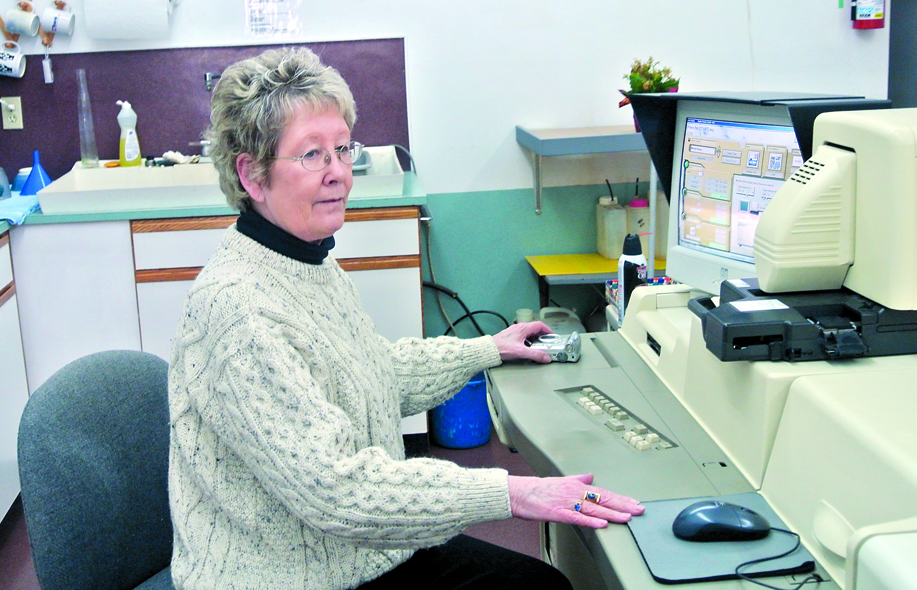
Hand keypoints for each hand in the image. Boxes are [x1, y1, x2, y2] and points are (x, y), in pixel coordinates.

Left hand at [492, 321, 552, 362]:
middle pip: (535, 328)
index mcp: (523, 328)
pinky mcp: (510, 336)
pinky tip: (527, 348)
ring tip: (538, 347)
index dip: (547, 330)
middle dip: (542, 335)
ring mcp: (514, 331)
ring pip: (528, 332)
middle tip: (546, 343)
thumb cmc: (502, 348)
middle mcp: (519, 327)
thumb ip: (535, 354)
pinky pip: (523, 336)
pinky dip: (528, 341)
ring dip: (535, 339)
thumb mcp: (521, 352)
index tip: (552, 336)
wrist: (489, 350)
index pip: (539, 325)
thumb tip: (546, 357)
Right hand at [507, 474, 643, 528]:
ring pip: (594, 509)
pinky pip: (577, 518)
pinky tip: (602, 524)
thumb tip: (590, 476)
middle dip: (623, 505)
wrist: (520, 493)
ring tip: (627, 517)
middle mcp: (575, 493)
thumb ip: (578, 479)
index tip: (635, 503)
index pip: (604, 492)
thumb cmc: (539, 488)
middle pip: (603, 500)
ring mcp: (568, 503)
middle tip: (639, 510)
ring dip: (612, 514)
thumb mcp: (561, 480)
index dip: (621, 498)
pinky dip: (591, 521)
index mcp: (577, 486)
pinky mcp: (559, 513)